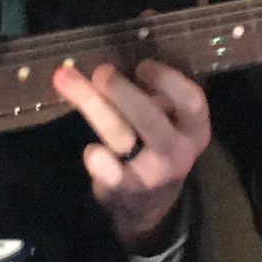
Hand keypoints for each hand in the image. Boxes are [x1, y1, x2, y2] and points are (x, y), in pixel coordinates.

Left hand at [53, 60, 211, 249]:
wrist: (149, 202)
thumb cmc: (154, 144)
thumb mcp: (166, 120)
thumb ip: (149, 94)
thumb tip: (112, 58)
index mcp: (194, 128)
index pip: (192, 101)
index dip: (168, 81)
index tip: (142, 65)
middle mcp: (179, 151)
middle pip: (151, 120)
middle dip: (123, 93)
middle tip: (100, 73)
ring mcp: (155, 173)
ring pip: (123, 138)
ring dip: (95, 108)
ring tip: (68, 82)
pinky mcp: (129, 191)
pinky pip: (116, 177)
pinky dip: (102, 164)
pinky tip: (91, 152)